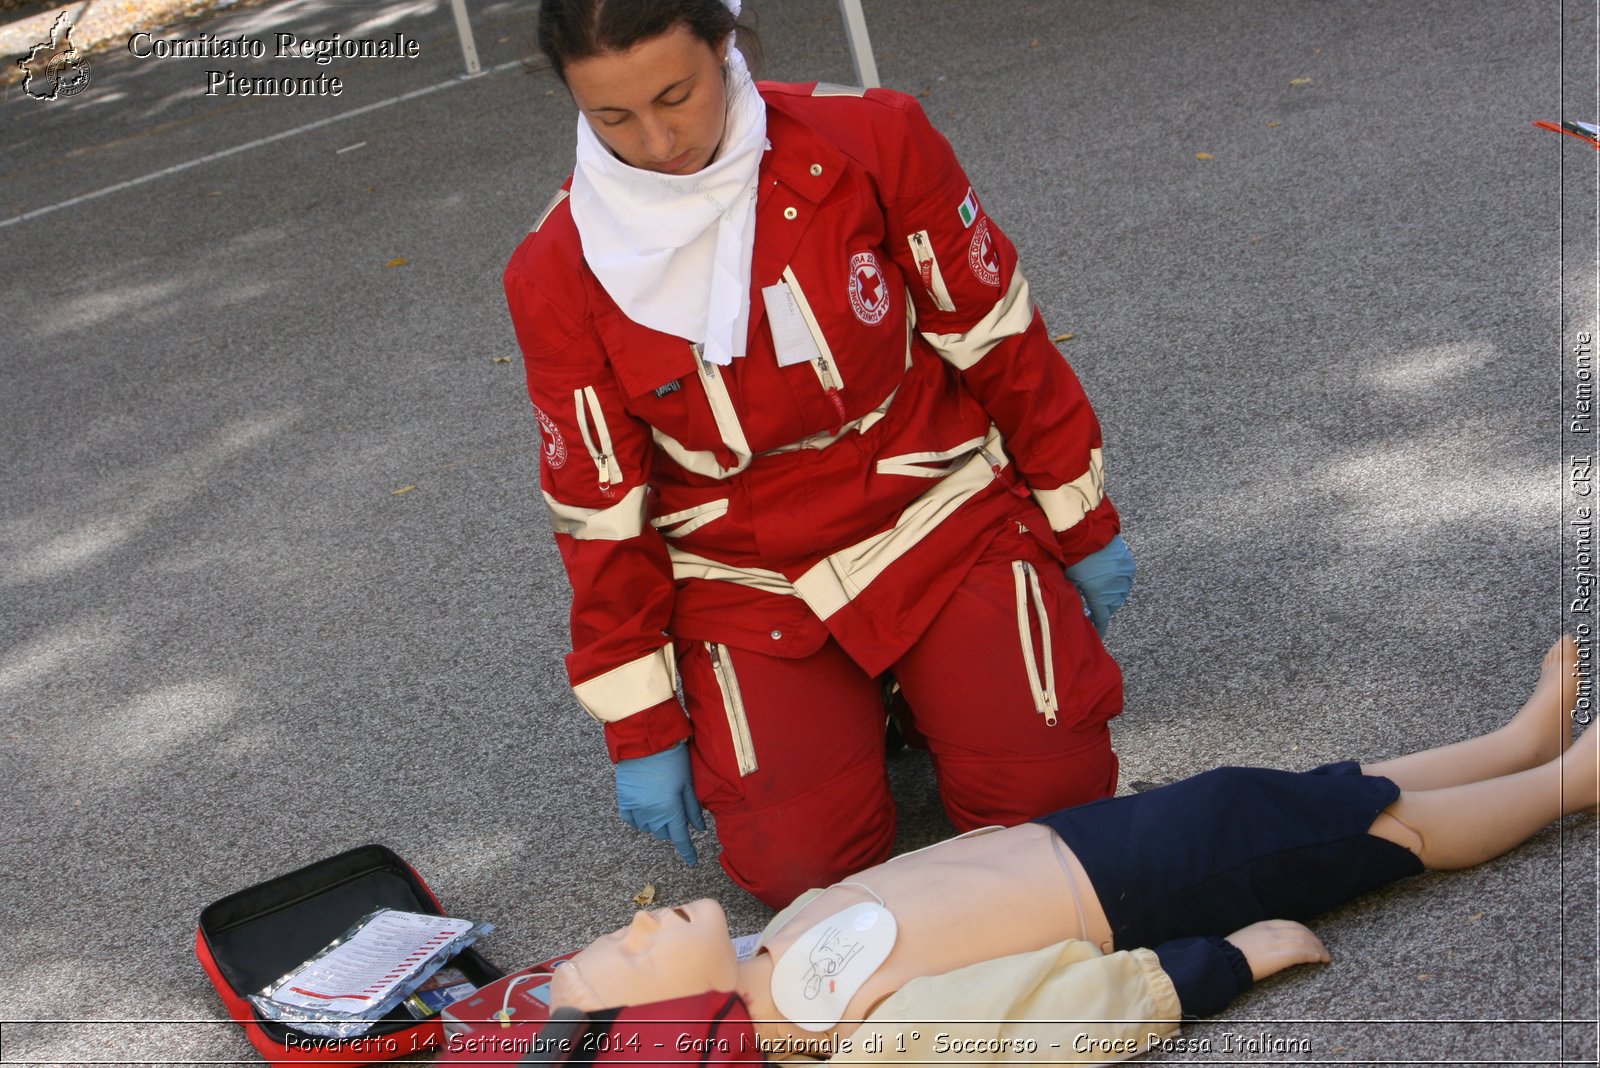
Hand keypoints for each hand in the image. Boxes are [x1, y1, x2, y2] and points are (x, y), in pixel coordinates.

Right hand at [614, 742, 704, 864]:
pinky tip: (645, 811)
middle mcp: (653, 815)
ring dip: (657, 823)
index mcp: (671, 811)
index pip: (681, 838)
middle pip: (664, 834)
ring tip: (661, 807)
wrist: (646, 743)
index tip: (693, 861)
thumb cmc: (673, 760)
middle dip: (672, 829)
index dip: (688, 851)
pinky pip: (631, 820)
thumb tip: (699, 827)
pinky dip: (639, 820)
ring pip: (648, 828)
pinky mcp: (624, 800)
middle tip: (676, 815)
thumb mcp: (687, 784)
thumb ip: (692, 808)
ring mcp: (636, 809)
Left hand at [1064, 534, 1134, 634]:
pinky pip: (1125, 578)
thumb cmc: (1074, 558)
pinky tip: (1107, 575)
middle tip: (1093, 607)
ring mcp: (1125, 577)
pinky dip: (1117, 580)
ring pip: (1120, 592)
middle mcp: (1116, 590)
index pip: (1102, 619)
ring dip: (1111, 594)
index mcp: (1100, 598)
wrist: (1088, 534)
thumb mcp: (1070, 581)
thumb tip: (1074, 605)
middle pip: (1111, 606)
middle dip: (1103, 608)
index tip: (1096, 634)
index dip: (1099, 628)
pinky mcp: (1129, 564)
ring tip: (1100, 589)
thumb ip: (1075, 596)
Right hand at [1225, 920, 1328, 980]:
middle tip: (1322, 950)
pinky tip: (1318, 959)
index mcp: (1264, 925)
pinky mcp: (1281, 955)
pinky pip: (1303, 952)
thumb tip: (1271, 946)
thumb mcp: (1247, 938)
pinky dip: (1313, 955)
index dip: (1305, 932)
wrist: (1225, 961)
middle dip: (1314, 940)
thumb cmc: (1232, 953)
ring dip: (1317, 949)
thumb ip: (1262, 938)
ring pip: (1305, 942)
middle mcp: (1273, 931)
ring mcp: (1277, 942)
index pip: (1292, 925)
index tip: (1312, 939)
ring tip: (1324, 957)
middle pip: (1301, 932)